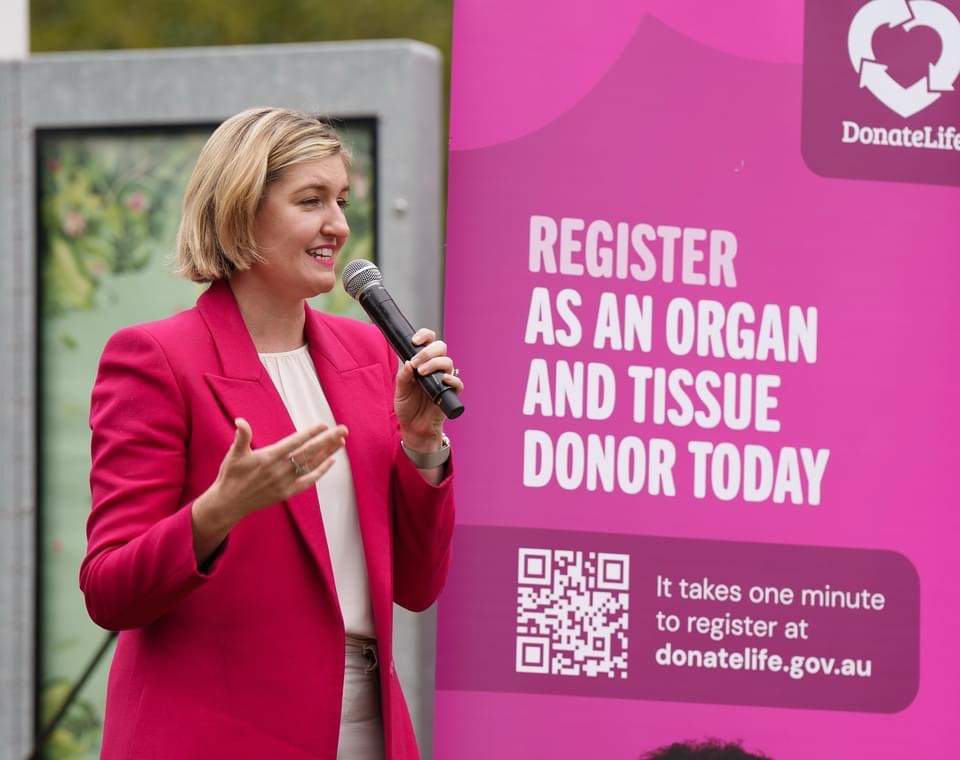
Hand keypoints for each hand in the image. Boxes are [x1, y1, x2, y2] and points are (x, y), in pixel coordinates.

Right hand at [191, 417, 346, 561]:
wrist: (228, 503)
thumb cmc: (231, 476)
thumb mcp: (234, 454)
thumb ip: (242, 436)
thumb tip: (240, 421)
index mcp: (268, 457)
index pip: (294, 442)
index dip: (310, 433)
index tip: (323, 425)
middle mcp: (280, 470)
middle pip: (309, 452)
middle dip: (328, 440)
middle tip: (343, 429)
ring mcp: (285, 482)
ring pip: (312, 465)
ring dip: (328, 452)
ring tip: (341, 441)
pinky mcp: (287, 492)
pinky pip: (308, 481)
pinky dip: (321, 471)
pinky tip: (331, 461)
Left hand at [395, 328, 463, 450]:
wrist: (414, 427)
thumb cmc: (408, 407)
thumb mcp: (400, 389)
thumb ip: (403, 376)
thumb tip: (409, 362)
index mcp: (423, 362)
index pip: (429, 341)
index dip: (424, 336)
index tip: (415, 341)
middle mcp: (435, 368)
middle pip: (441, 347)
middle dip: (428, 351)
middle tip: (416, 363)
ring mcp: (444, 379)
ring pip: (448, 362)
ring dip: (434, 364)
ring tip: (421, 373)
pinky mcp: (450, 393)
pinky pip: (457, 383)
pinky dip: (452, 379)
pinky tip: (444, 380)